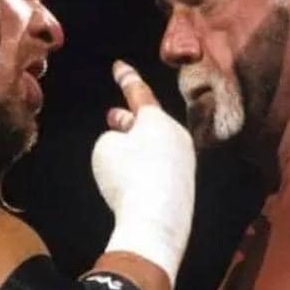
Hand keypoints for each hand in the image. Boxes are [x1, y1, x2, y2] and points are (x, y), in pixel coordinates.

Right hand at [91, 60, 195, 285]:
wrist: (155, 223)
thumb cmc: (127, 179)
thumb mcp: (105, 148)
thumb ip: (114, 138)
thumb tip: (127, 145)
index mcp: (158, 120)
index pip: (139, 93)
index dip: (126, 78)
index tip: (119, 66)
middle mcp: (177, 136)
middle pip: (149, 121)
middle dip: (129, 118)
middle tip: (113, 116)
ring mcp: (185, 162)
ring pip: (155, 144)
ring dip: (136, 143)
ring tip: (119, 147)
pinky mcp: (184, 187)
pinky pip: (160, 168)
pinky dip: (144, 167)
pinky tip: (131, 180)